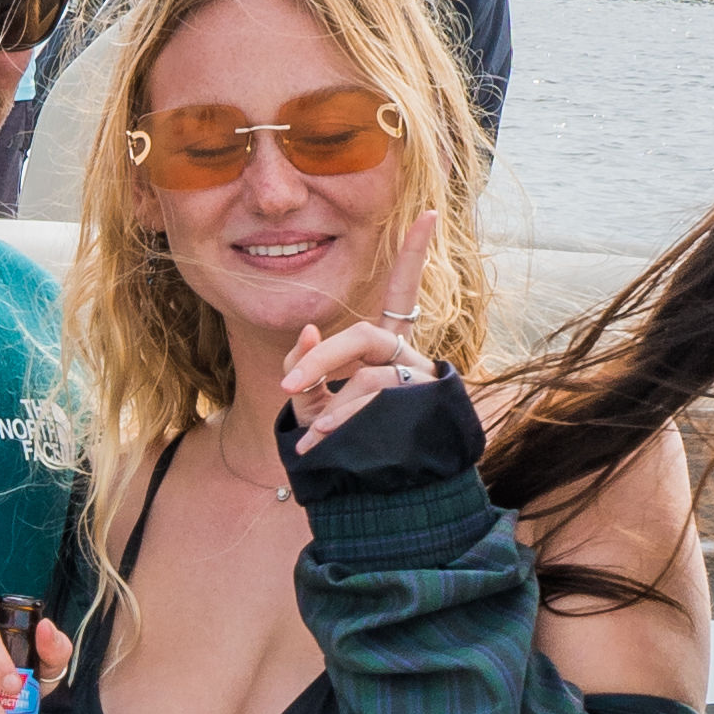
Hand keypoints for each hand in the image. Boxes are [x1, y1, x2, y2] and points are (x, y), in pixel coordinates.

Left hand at [281, 210, 441, 450]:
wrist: (384, 500)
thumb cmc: (347, 446)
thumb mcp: (316, 407)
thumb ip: (306, 371)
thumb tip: (308, 331)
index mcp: (388, 350)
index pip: (403, 292)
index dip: (414, 254)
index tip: (426, 213)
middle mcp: (410, 359)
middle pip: (363, 335)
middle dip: (321, 359)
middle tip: (287, 386)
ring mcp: (422, 384)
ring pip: (370, 375)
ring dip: (333, 404)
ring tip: (310, 434)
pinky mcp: (425, 410)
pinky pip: (378, 401)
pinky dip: (344, 419)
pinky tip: (321, 439)